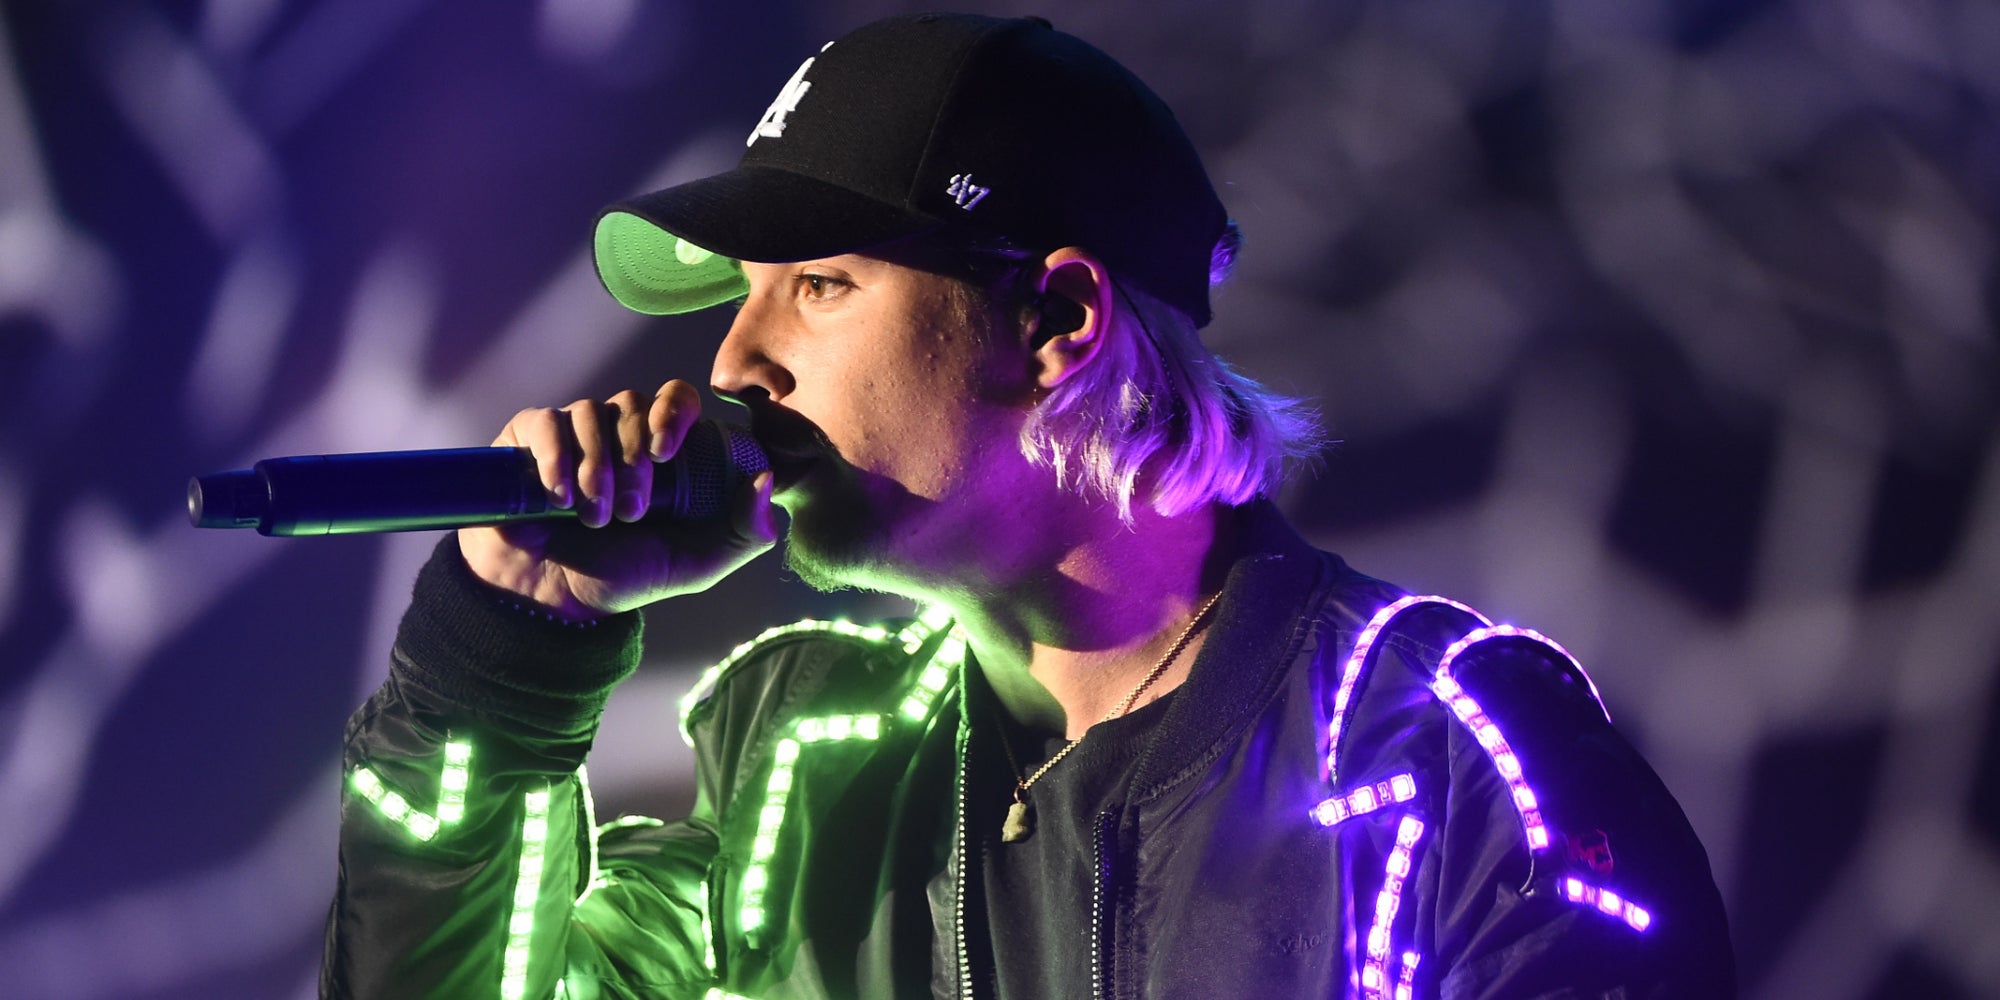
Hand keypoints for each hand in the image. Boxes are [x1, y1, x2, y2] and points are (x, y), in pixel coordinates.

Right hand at [457, 380, 777, 617]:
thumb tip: (765, 478)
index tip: (664, 454)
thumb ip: (745, 533)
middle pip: (635, 403)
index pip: (678, 398)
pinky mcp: (530, 437)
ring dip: (597, 468)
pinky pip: (547, 422)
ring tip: (594, 519)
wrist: (552, 599)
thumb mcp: (697, 565)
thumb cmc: (623, 576)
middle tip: (630, 513)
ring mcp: (574, 431)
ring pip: (591, 412)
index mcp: (662, 450)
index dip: (674, 413)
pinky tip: (559, 496)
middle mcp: (619, 432)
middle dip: (634, 458)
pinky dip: (555, 456)